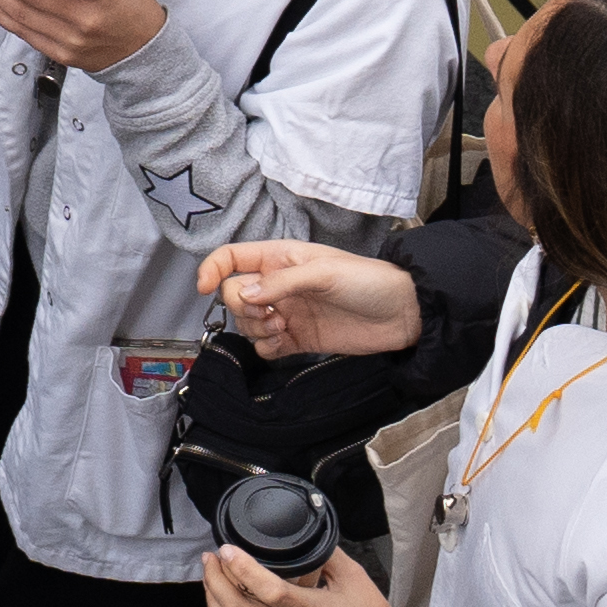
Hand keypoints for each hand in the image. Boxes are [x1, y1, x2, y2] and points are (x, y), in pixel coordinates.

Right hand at [196, 237, 428, 361]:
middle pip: (234, 295)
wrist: (402, 314)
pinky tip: (284, 343)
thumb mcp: (324, 272)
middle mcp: (278, 285)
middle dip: (242, 307)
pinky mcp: (298, 339)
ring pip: (247, 323)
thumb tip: (244, 294)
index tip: (203, 289)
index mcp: (280, 258)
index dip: (212, 269)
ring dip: (257, 329)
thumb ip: (282, 283)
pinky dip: (267, 348)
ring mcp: (287, 313)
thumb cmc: (368, 281)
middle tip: (270, 312)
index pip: (232, 258)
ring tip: (284, 327)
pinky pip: (265, 347)